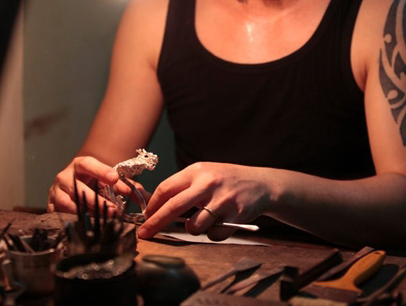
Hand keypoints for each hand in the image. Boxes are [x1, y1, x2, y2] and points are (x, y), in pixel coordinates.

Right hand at [47, 155, 149, 213]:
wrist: (73, 184)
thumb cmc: (93, 182)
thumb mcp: (109, 181)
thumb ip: (128, 187)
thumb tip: (147, 198)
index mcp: (80, 165)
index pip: (89, 165)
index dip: (101, 171)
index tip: (114, 179)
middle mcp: (65, 176)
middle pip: (78, 188)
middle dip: (96, 200)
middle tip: (113, 209)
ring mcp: (56, 192)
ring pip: (66, 203)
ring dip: (84, 212)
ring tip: (100, 219)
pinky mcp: (51, 205)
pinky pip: (58, 215)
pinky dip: (71, 220)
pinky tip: (84, 225)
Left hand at [138, 162, 272, 240]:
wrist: (261, 183)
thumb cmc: (226, 181)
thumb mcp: (205, 174)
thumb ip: (183, 186)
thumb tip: (155, 206)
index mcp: (197, 171)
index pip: (166, 188)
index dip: (152, 205)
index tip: (145, 217)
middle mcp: (209, 183)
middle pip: (174, 207)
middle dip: (155, 223)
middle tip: (144, 234)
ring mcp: (223, 199)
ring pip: (194, 226)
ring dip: (193, 229)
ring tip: (203, 220)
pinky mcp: (236, 215)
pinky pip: (214, 235)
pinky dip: (214, 234)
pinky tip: (221, 222)